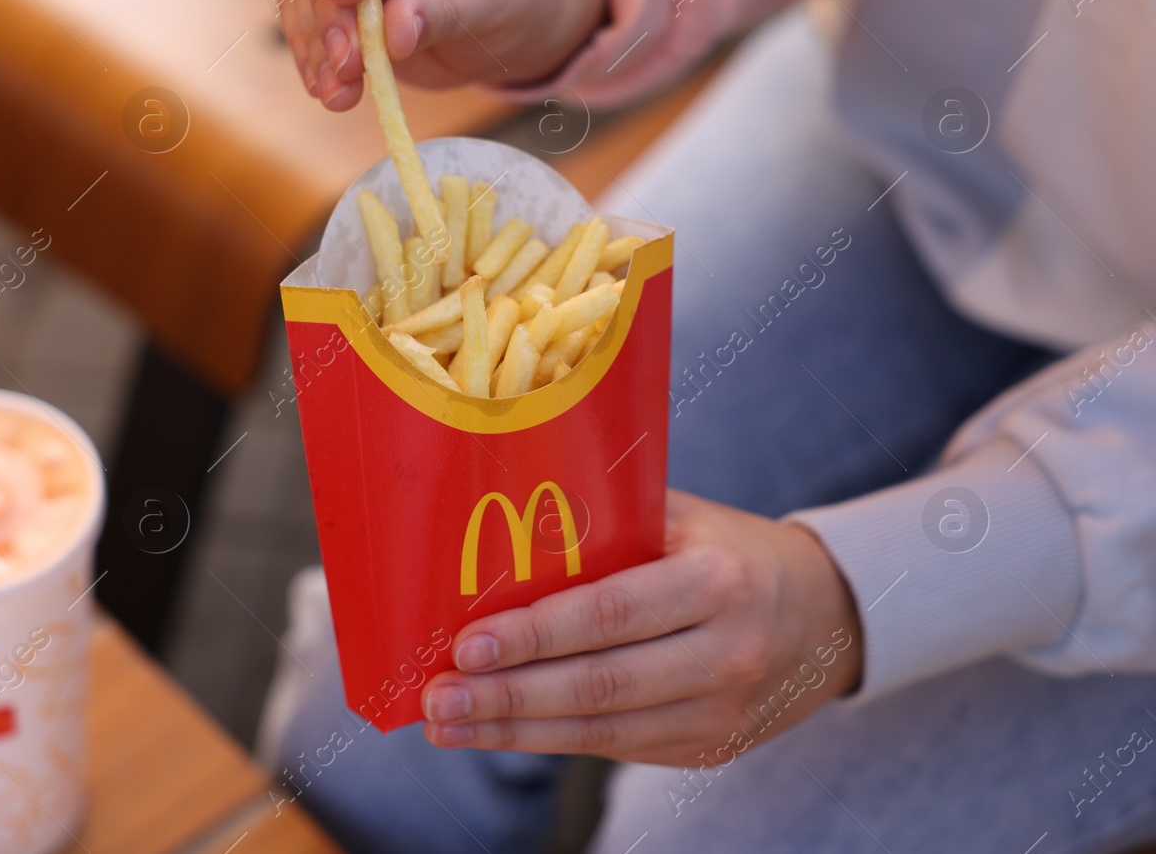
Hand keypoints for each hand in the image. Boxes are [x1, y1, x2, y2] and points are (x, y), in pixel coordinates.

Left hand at [420, 491, 862, 764]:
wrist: (829, 616)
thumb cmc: (730, 550)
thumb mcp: (685, 517)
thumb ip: (609, 518)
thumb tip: (501, 519)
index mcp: (717, 583)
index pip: (610, 614)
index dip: (535, 635)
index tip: (467, 644)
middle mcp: (725, 654)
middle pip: (599, 686)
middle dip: (507, 697)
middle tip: (438, 699)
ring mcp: (719, 713)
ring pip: (601, 731)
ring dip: (514, 731)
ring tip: (448, 724)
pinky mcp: (708, 749)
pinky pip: (615, 748)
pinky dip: (549, 741)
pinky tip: (496, 731)